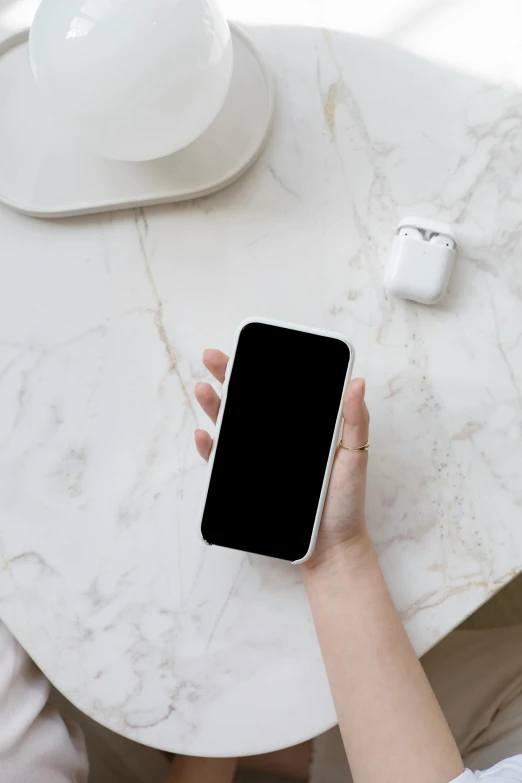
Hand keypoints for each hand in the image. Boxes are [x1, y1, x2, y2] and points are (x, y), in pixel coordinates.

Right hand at [194, 349, 369, 568]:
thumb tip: (357, 380)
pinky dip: (211, 448)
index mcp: (302, 426)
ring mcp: (261, 459)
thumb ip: (355, 420)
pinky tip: (206, 436)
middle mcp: (278, 438)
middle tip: (214, 358)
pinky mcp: (248, 482)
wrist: (331, 547)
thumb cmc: (346, 501)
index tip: (246, 349)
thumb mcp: (354, 455)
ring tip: (204, 389)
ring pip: (232, 426)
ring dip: (214, 406)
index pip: (278, 390)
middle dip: (229, 377)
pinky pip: (224, 462)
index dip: (261, 367)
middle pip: (249, 401)